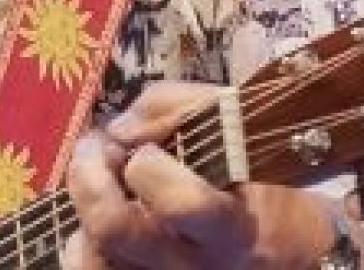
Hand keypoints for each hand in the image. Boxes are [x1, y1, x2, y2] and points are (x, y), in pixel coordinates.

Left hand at [61, 82, 355, 268]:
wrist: (282, 247)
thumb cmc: (260, 180)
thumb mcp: (235, 127)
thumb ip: (174, 109)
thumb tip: (119, 128)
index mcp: (228, 228)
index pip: (180, 204)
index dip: (149, 165)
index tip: (147, 147)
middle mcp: (191, 267)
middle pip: (113, 229)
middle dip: (90, 175)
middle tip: (96, 149)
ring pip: (88, 260)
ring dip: (81, 210)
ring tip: (98, 186)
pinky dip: (81, 241)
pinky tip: (101, 217)